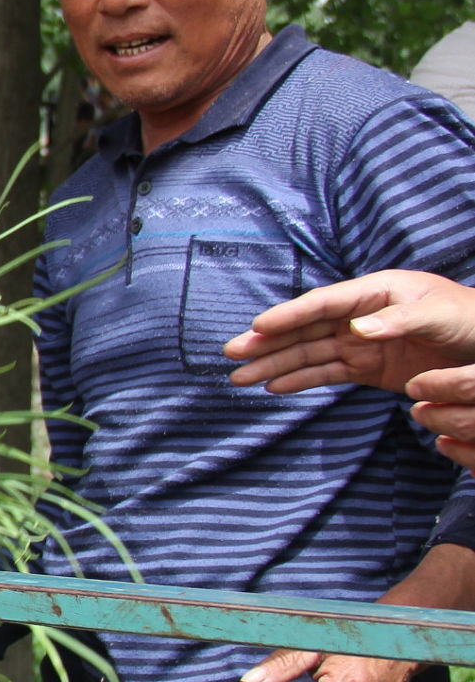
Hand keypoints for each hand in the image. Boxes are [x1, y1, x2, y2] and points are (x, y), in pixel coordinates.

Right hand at [225, 270, 474, 396]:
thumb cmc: (470, 318)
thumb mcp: (439, 314)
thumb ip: (399, 320)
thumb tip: (357, 328)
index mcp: (375, 292)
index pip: (323, 304)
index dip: (290, 315)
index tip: (257, 327)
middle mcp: (360, 316)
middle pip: (305, 330)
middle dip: (268, 343)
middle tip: (231, 353)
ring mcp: (361, 344)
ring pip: (309, 354)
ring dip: (275, 366)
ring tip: (239, 378)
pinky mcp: (368, 369)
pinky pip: (327, 374)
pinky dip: (300, 381)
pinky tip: (273, 388)